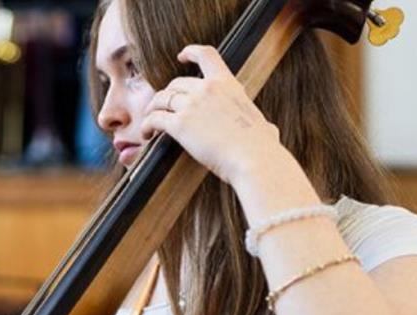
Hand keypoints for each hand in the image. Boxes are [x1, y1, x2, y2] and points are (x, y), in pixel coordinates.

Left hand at [140, 45, 290, 185]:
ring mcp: (192, 105)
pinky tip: (146, 135)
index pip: (207, 55)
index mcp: (227, 84)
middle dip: (166, 96)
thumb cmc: (261, 147)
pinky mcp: (179, 125)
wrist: (254, 160)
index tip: (181, 56)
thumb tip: (269, 130)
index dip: (190, 52)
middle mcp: (207, 89)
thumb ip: (261, 122)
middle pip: (175, 84)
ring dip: (152, 110)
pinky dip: (146, 126)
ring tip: (148, 122)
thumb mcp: (263, 124)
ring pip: (161, 100)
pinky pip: (154, 119)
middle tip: (162, 108)